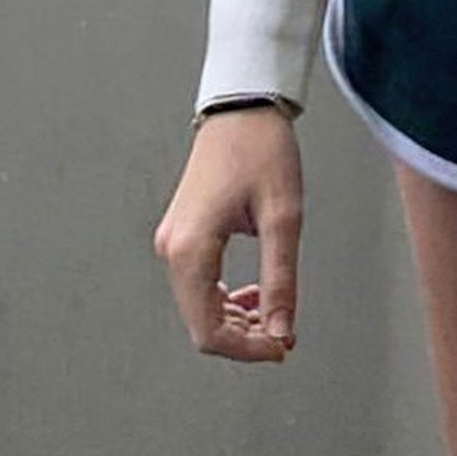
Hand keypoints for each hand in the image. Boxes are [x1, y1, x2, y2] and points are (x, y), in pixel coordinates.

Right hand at [153, 109, 302, 360]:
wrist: (243, 105)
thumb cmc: (262, 149)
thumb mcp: (283, 217)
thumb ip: (280, 280)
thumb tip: (281, 332)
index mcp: (190, 248)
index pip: (208, 330)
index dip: (247, 349)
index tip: (282, 346)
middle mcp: (172, 249)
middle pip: (200, 323)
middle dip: (243, 337)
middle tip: (284, 335)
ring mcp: (173, 241)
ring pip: (199, 306)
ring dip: (236, 320)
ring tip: (274, 313)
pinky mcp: (182, 233)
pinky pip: (199, 283)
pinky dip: (226, 298)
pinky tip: (255, 294)